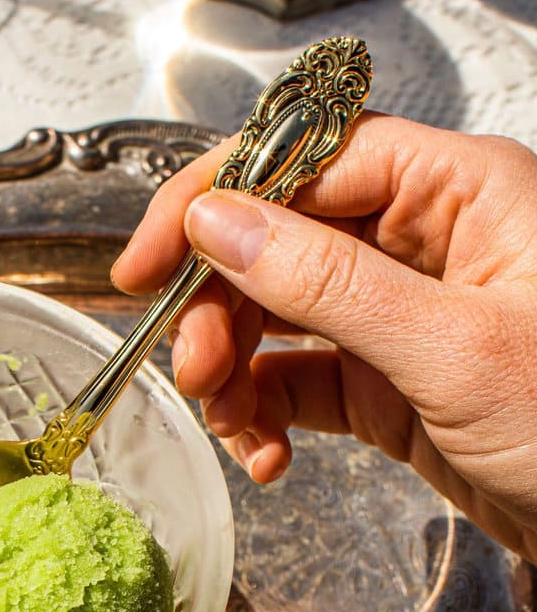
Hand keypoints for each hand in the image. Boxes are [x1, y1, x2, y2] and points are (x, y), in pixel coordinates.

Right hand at [113, 114, 536, 561]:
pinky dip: (268, 415)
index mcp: (460, 190)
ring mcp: (406, 314)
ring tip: (231, 425)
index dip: (217, 198)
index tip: (151, 261)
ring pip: (280, 313)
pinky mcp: (394, 384)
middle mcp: (427, 240)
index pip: (307, 155)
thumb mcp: (454, 347)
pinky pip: (303, 380)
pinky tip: (266, 456)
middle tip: (191, 368)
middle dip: (221, 304)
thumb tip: (219, 221)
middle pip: (280, 237)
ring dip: (234, 367)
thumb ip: (328, 281)